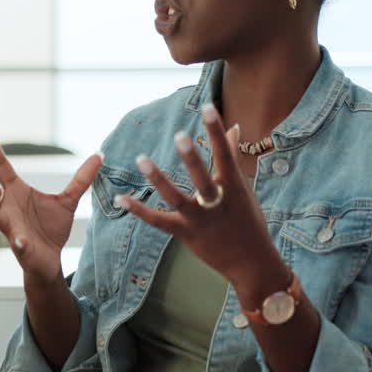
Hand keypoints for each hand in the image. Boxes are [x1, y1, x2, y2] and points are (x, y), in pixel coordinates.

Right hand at [0, 123, 101, 280]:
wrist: (51, 260)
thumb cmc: (52, 229)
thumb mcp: (69, 201)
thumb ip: (81, 179)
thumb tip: (99, 155)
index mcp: (15, 191)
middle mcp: (6, 205)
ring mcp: (10, 226)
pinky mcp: (21, 246)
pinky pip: (18, 243)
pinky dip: (18, 241)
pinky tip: (19, 240)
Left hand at [115, 103, 282, 287]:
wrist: (251, 263)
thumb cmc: (248, 220)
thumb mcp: (243, 188)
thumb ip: (233, 156)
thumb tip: (234, 127)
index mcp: (233, 187)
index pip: (225, 155)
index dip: (217, 131)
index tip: (208, 107)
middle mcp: (216, 203)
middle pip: (203, 179)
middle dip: (192, 159)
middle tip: (179, 135)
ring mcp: (200, 220)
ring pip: (177, 199)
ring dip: (159, 180)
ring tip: (142, 158)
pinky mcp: (186, 234)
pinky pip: (159, 221)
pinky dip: (139, 211)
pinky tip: (121, 199)